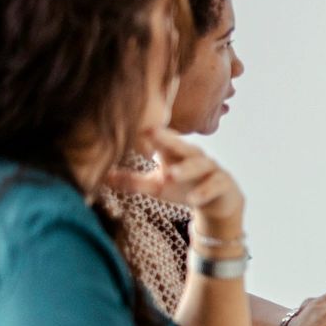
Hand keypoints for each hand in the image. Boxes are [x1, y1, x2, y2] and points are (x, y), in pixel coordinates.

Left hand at [108, 130, 243, 238]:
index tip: (132, 125)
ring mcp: (211, 169)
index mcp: (175, 152)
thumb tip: (101, 177)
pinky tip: (193, 199)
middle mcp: (194, 156)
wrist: (219, 201)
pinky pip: (215, 185)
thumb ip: (131, 181)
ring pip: (199, 164)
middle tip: (150, 133)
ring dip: (185, 169)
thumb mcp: (156, 186)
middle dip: (167, 139)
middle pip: (181, 145)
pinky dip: (204, 191)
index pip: (161, 139)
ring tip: (170, 175)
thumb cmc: (184, 187)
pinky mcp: (223, 184)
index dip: (149, 133)